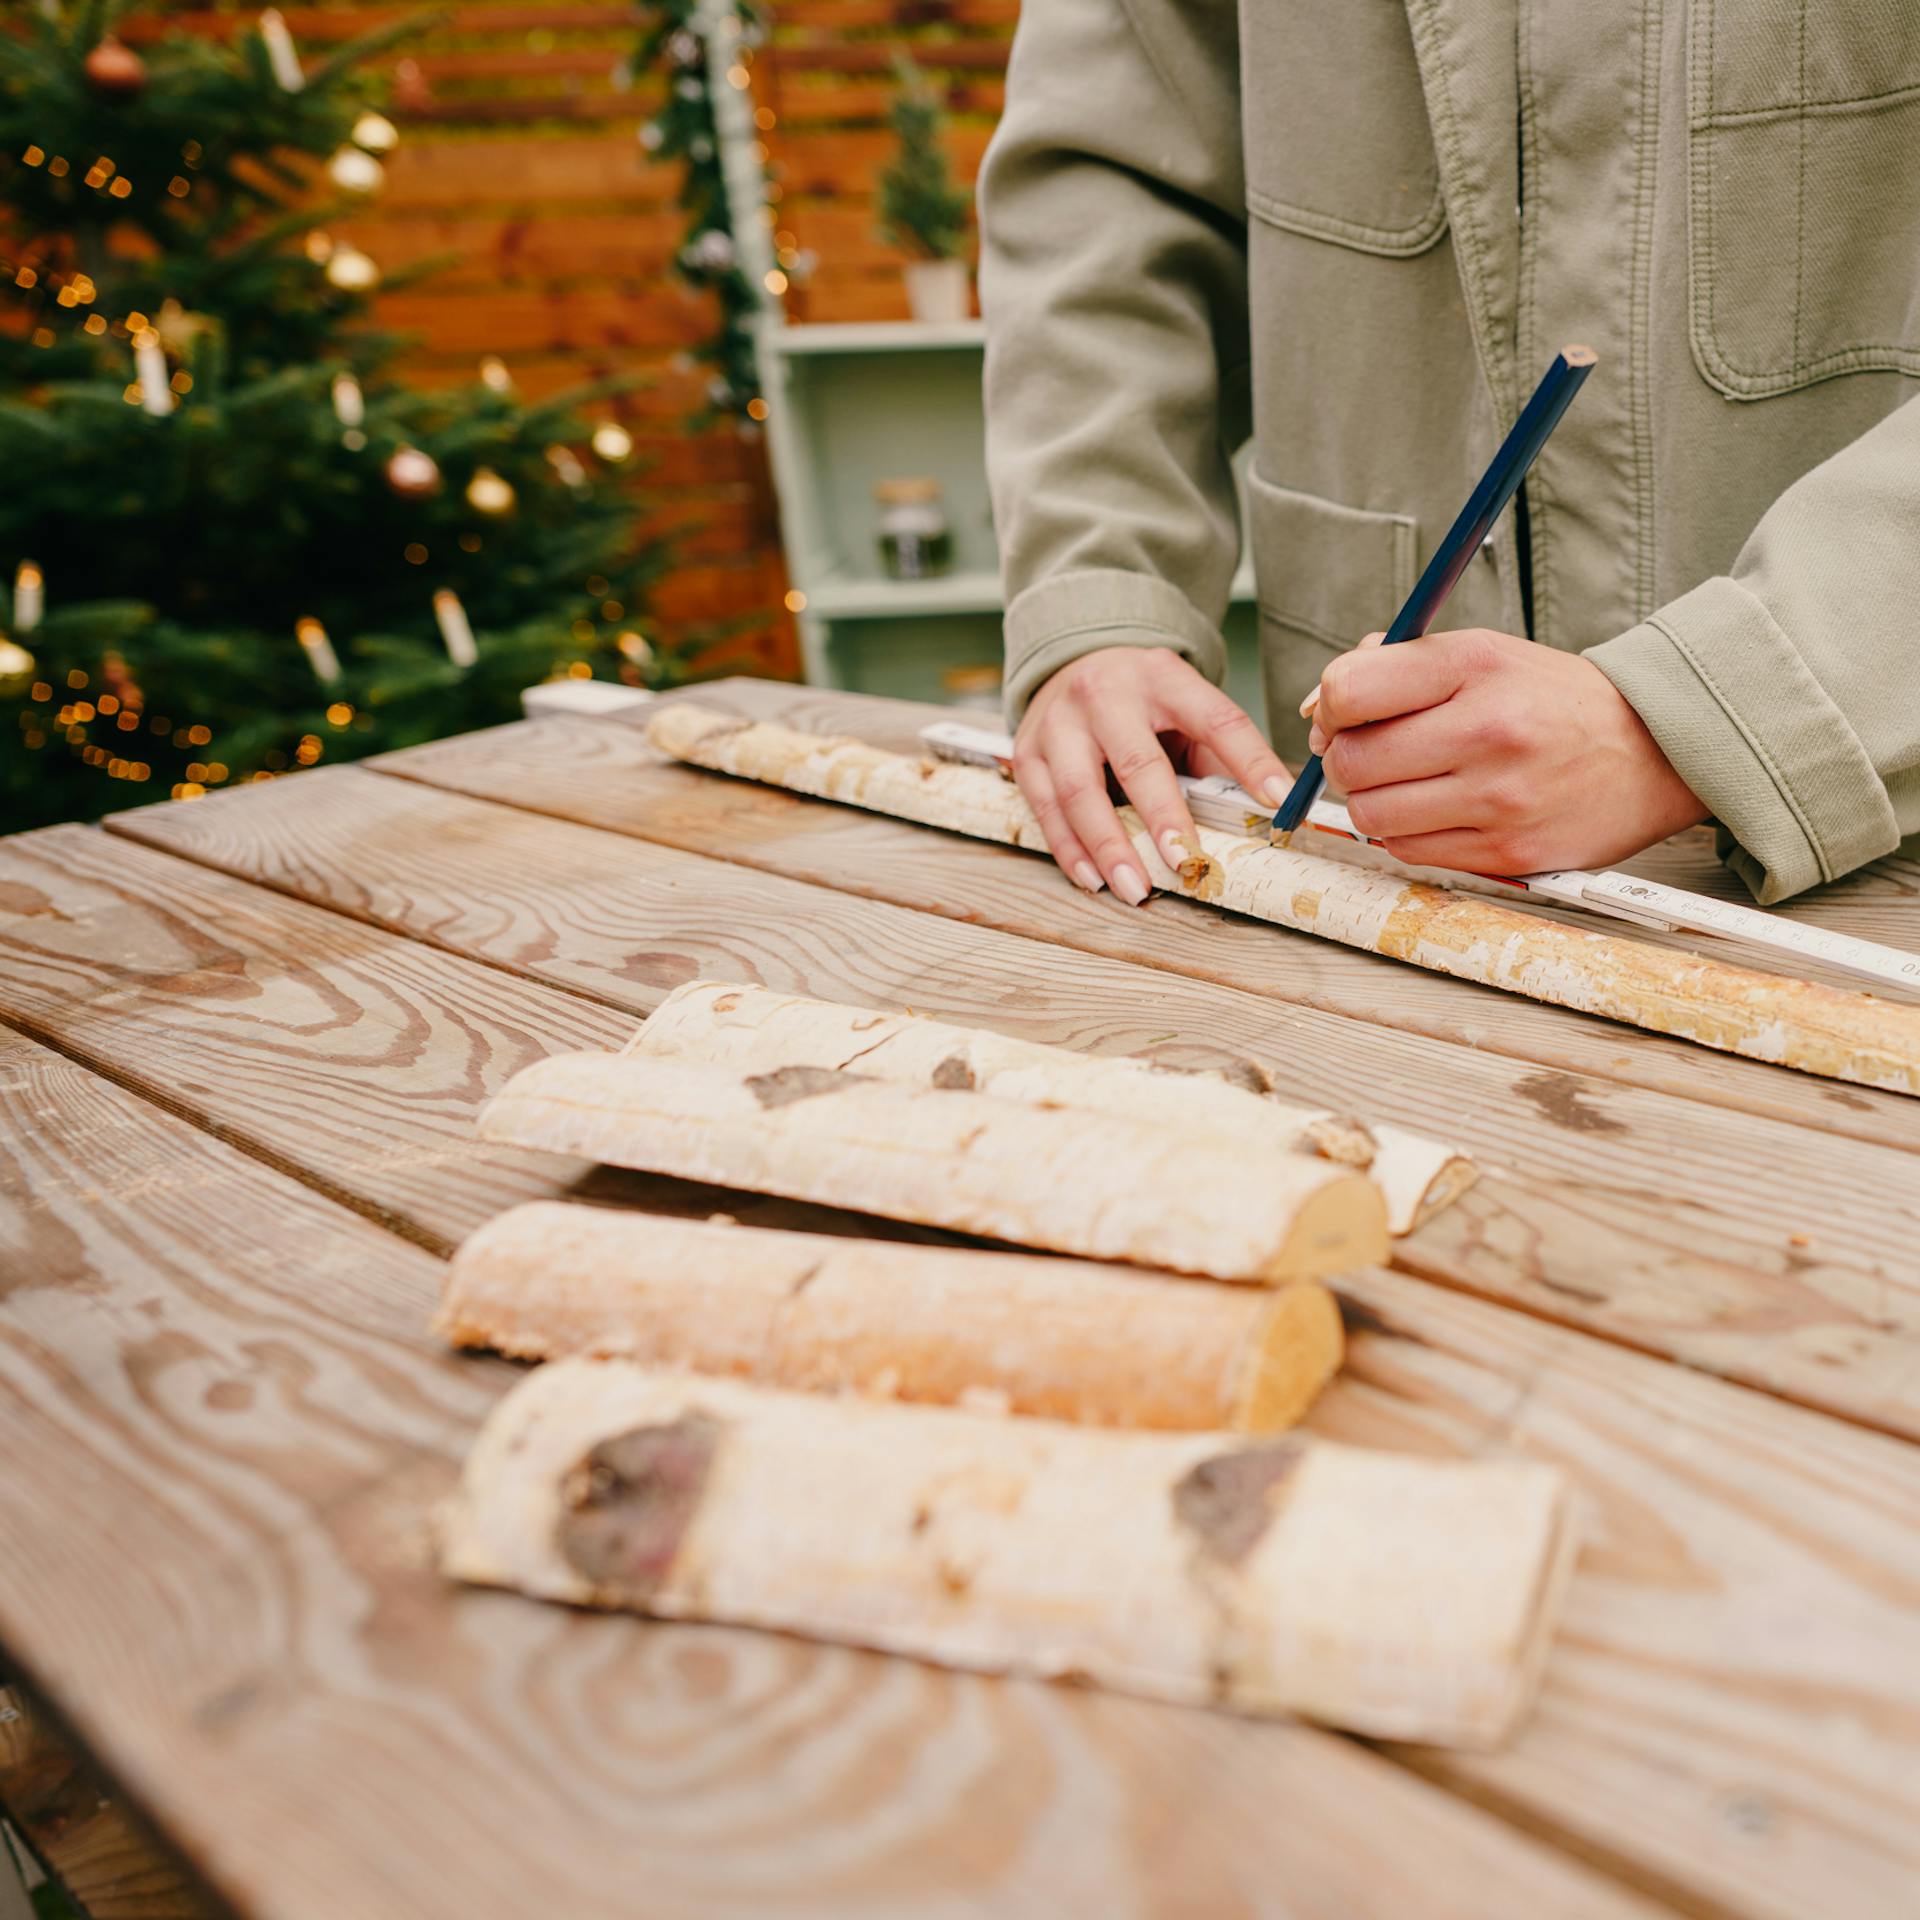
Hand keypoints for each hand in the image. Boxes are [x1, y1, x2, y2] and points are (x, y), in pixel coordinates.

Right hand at [1014, 646, 1291, 900]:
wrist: (1072, 662)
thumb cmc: (1142, 701)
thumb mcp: (1182, 706)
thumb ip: (1212, 753)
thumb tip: (1256, 814)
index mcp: (1163, 678)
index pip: (1216, 718)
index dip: (1250, 761)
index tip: (1278, 802)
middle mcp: (1106, 694)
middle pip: (1137, 761)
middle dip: (1162, 817)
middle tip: (1184, 862)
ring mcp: (1060, 722)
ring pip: (1080, 791)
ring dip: (1108, 846)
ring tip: (1134, 888)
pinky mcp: (1027, 750)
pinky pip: (1046, 808)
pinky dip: (1069, 849)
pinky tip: (1092, 878)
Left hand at [1306, 627, 1707, 873]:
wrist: (1653, 751)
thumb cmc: (1549, 700)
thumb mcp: (1481, 654)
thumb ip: (1393, 667)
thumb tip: (1314, 707)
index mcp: (1476, 665)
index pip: (1350, 690)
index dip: (1330, 706)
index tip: (1344, 713)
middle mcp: (1488, 729)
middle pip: (1351, 761)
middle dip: (1344, 758)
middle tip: (1371, 753)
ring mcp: (1499, 798)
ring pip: (1371, 814)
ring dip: (1372, 801)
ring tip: (1405, 783)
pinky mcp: (1507, 852)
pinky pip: (1408, 850)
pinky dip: (1405, 833)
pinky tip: (1435, 810)